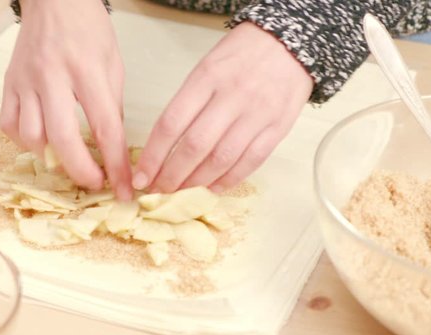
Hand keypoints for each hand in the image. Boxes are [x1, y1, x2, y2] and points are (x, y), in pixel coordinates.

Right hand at [0, 0, 131, 199]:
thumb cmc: (88, 28)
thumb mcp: (114, 62)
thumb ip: (113, 105)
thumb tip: (113, 147)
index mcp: (87, 69)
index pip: (105, 127)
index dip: (115, 165)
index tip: (125, 189)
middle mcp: (52, 76)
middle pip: (62, 138)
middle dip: (81, 172)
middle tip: (95, 184)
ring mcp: (25, 80)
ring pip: (30, 136)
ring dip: (51, 157)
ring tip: (69, 160)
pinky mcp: (8, 83)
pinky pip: (8, 124)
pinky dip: (24, 142)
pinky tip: (41, 141)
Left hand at [132, 22, 313, 192]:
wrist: (289, 44)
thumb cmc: (241, 56)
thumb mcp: (207, 67)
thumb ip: (188, 103)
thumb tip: (163, 147)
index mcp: (206, 78)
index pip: (171, 123)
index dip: (153, 156)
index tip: (141, 176)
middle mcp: (231, 97)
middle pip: (194, 145)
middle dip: (172, 175)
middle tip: (158, 191)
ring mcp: (257, 114)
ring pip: (222, 158)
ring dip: (197, 182)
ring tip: (181, 194)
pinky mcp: (277, 128)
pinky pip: (250, 161)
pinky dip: (229, 180)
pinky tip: (212, 189)